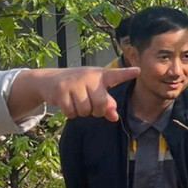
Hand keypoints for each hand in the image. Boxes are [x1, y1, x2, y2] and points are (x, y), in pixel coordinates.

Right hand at [9, 66, 138, 120]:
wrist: (50, 80)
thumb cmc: (79, 86)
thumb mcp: (94, 91)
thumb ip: (107, 103)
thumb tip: (114, 117)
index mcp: (100, 75)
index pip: (116, 75)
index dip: (126, 74)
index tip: (138, 71)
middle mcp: (89, 76)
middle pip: (100, 104)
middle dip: (96, 111)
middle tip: (90, 105)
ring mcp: (74, 82)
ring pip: (85, 110)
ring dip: (82, 112)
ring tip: (77, 102)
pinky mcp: (61, 90)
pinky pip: (71, 112)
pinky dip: (70, 113)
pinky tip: (68, 104)